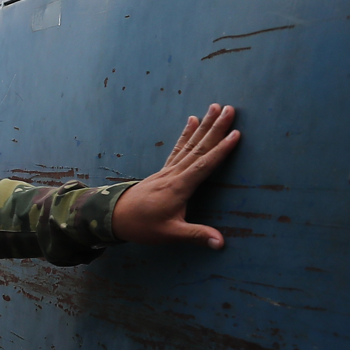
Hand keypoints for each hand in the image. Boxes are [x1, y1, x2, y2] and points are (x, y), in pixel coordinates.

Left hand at [112, 104, 242, 247]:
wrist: (114, 218)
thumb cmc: (142, 226)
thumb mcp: (170, 234)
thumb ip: (195, 235)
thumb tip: (221, 243)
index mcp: (178, 187)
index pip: (204, 165)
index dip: (221, 150)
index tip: (236, 133)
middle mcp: (174, 174)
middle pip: (198, 148)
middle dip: (215, 128)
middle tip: (229, 109)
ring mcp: (167, 170)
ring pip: (189, 144)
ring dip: (203, 125)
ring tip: (214, 107)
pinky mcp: (163, 171)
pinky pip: (177, 149)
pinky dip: (186, 134)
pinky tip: (191, 121)